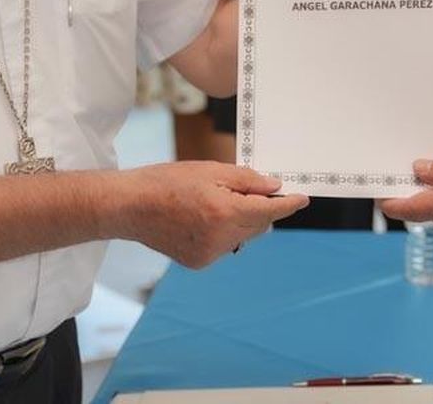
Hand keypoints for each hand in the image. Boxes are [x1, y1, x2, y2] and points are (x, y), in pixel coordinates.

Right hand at [118, 162, 308, 268]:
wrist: (130, 206)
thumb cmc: (167, 181)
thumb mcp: (211, 170)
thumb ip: (247, 180)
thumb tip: (274, 187)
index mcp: (225, 212)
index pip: (269, 210)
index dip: (288, 204)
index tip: (302, 199)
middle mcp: (220, 238)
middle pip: (258, 224)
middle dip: (260, 207)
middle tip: (245, 188)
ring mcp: (209, 254)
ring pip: (243, 236)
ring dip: (241, 220)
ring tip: (212, 202)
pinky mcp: (198, 262)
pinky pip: (225, 245)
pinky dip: (223, 231)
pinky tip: (201, 218)